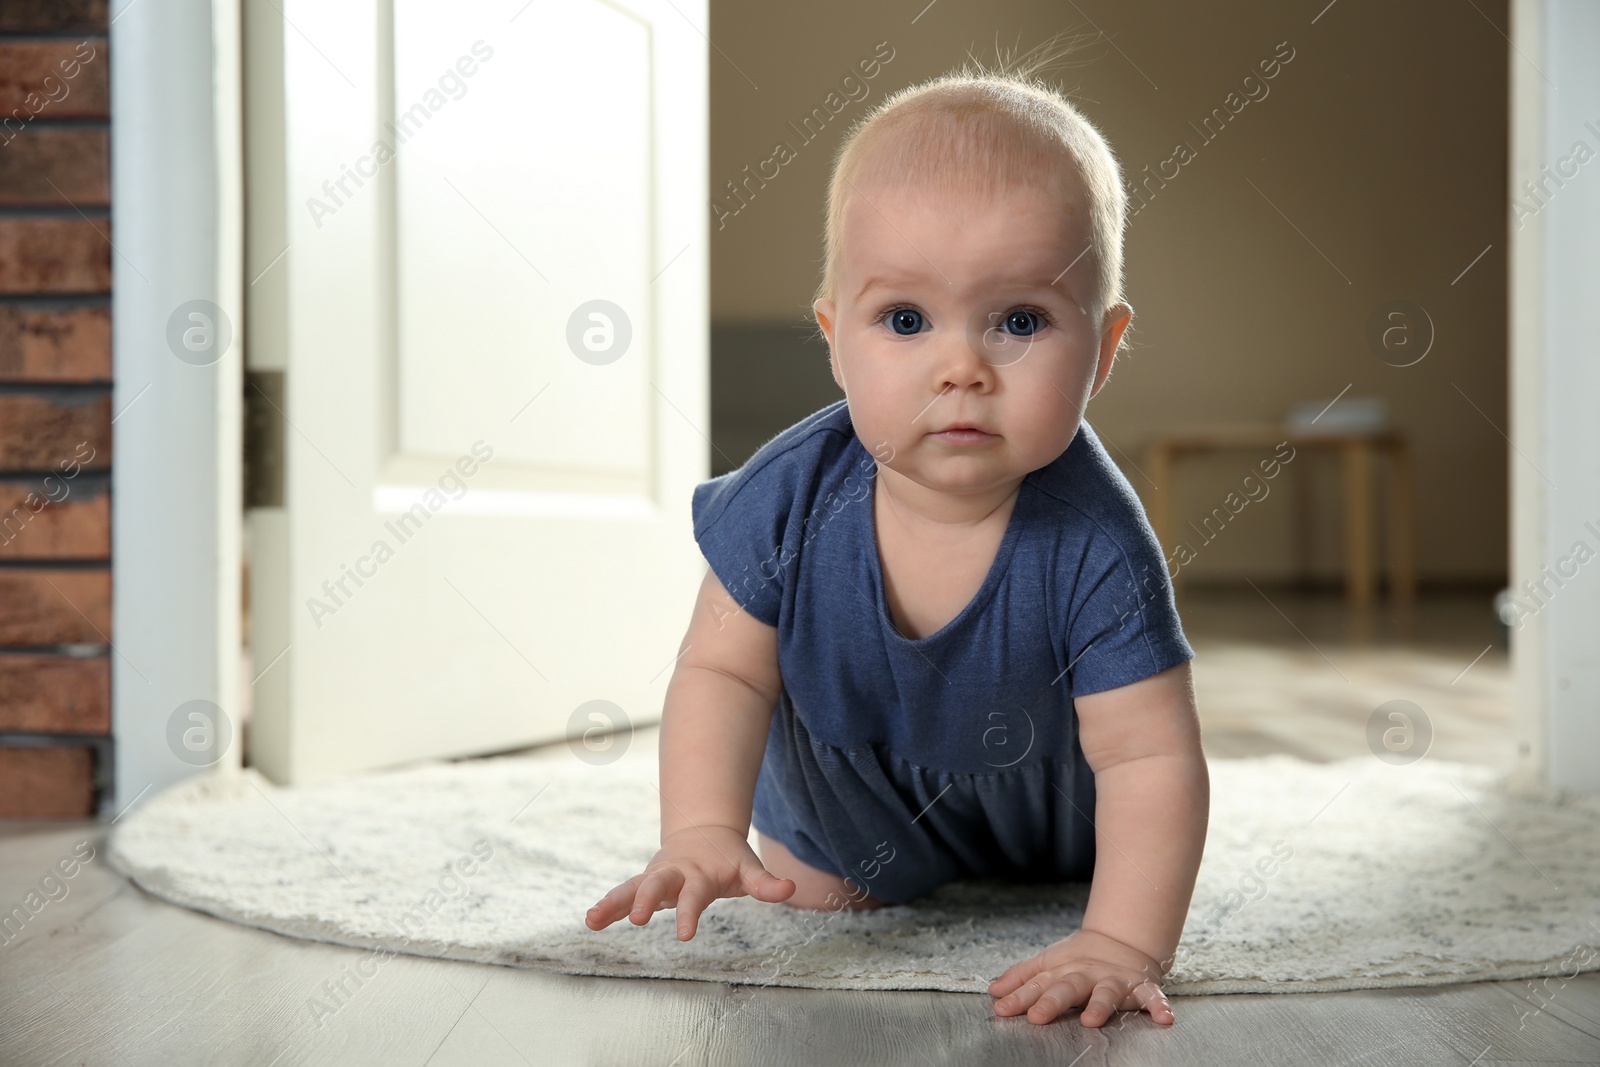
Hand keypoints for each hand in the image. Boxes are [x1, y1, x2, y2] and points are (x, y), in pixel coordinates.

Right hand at [585, 825, 796, 939]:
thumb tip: (791, 889)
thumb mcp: (749, 868)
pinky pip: (623, 895)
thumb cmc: (729, 859)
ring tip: (591, 920)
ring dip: (613, 903)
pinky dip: (608, 907)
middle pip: (656, 885)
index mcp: (699, 874)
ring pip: (631, 888)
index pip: (694, 896)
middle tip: (638, 920)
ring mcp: (655, 877)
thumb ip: (766, 883)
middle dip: (645, 901)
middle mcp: (673, 873)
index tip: (685, 936)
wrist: (704, 833)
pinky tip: (590, 921)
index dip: (689, 914)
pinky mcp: (644, 884)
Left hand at [988, 928, 1173, 1026]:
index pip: (1037, 985)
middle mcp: (1087, 976)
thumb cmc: (1079, 960)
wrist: (1122, 941)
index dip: (1019, 997)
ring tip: (1092, 1020)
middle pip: (1067, 987)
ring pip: (1106, 993)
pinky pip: (1153, 996)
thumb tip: (994, 991)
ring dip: (1100, 1006)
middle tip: (1037, 1016)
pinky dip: (1160, 1005)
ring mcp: (1114, 981)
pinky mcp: (1141, 986)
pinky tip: (1165, 1018)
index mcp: (1062, 972)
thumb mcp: (1047, 964)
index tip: (1002, 1009)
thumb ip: (1021, 979)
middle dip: (1052, 1001)